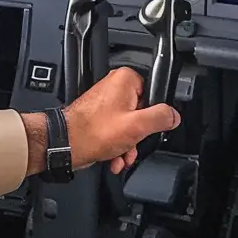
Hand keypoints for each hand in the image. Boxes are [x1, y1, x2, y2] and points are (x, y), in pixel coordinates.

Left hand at [56, 65, 180, 174]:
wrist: (64, 146)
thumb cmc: (92, 133)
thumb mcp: (138, 125)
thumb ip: (161, 118)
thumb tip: (173, 116)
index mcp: (125, 80)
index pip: (155, 94)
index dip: (153, 115)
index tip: (148, 128)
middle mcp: (113, 88)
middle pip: (141, 112)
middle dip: (138, 135)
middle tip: (132, 143)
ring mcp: (104, 103)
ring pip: (128, 125)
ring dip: (128, 145)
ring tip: (122, 155)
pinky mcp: (97, 118)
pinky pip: (115, 131)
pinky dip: (117, 146)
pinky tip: (114, 158)